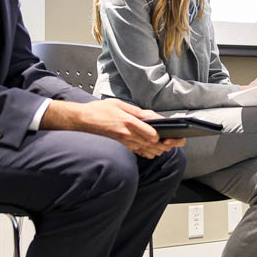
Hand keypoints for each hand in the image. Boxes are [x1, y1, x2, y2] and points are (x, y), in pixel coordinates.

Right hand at [43, 99, 184, 157]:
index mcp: (128, 121)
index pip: (151, 132)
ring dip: (158, 149)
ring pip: (146, 150)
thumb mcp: (118, 104)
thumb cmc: (98, 110)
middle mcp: (126, 134)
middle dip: (166, 144)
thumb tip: (150, 116)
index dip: (162, 135)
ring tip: (167, 145)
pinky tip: (153, 150)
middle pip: (151, 143)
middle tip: (175, 141)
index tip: (171, 134)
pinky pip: (137, 152)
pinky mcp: (120, 146)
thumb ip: (136, 111)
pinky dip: (147, 152)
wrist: (81, 120)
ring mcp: (123, 142)